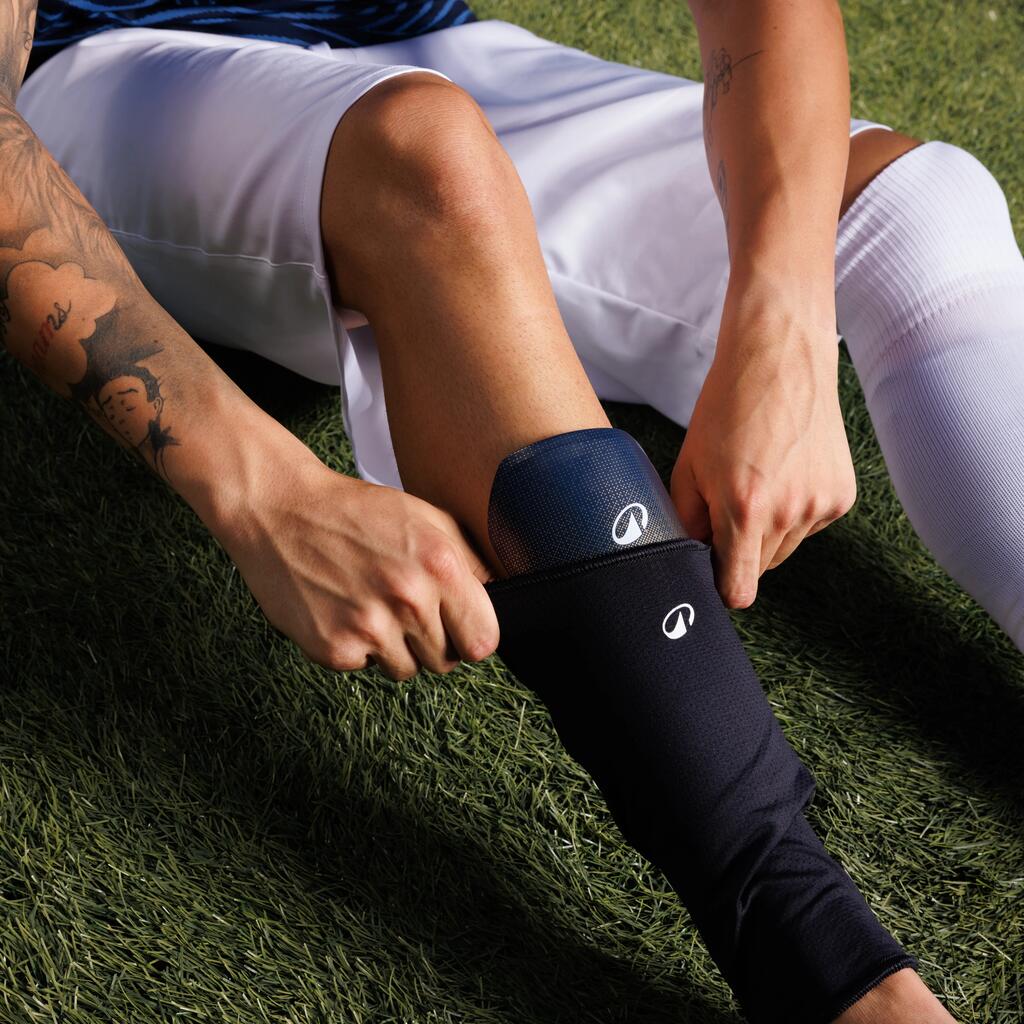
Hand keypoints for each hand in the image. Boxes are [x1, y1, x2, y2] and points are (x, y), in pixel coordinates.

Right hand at [214, 445, 500, 679]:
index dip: (472, 635)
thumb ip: (470, 562)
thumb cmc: (357, 512)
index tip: (458, 627)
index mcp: (440, 565)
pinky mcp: (334, 648)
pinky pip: (364, 667)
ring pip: (406, 670)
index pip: (484, 640)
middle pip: (445, 661)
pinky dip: (355, 647)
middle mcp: (409, 598)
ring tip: (369, 603)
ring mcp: (370, 626)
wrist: (280, 510)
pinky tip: (341, 609)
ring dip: (393, 647)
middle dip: (431, 641)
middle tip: (401, 607)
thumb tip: (502, 600)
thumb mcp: (426, 519)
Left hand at [670, 297, 856, 607]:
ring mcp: (820, 505)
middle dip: (740, 549)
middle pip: (761, 569)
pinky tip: (784, 472)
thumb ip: (687, 518)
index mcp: (745, 509)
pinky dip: (795, 511)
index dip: (722, 586)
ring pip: (786, 548)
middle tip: (729, 506)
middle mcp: (789, 513)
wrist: (781, 358)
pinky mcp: (841, 495)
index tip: (713, 574)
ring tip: (758, 481)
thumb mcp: (689, 463)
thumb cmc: (727, 406)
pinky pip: (809, 525)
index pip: (739, 589)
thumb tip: (690, 554)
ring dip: (768, 531)